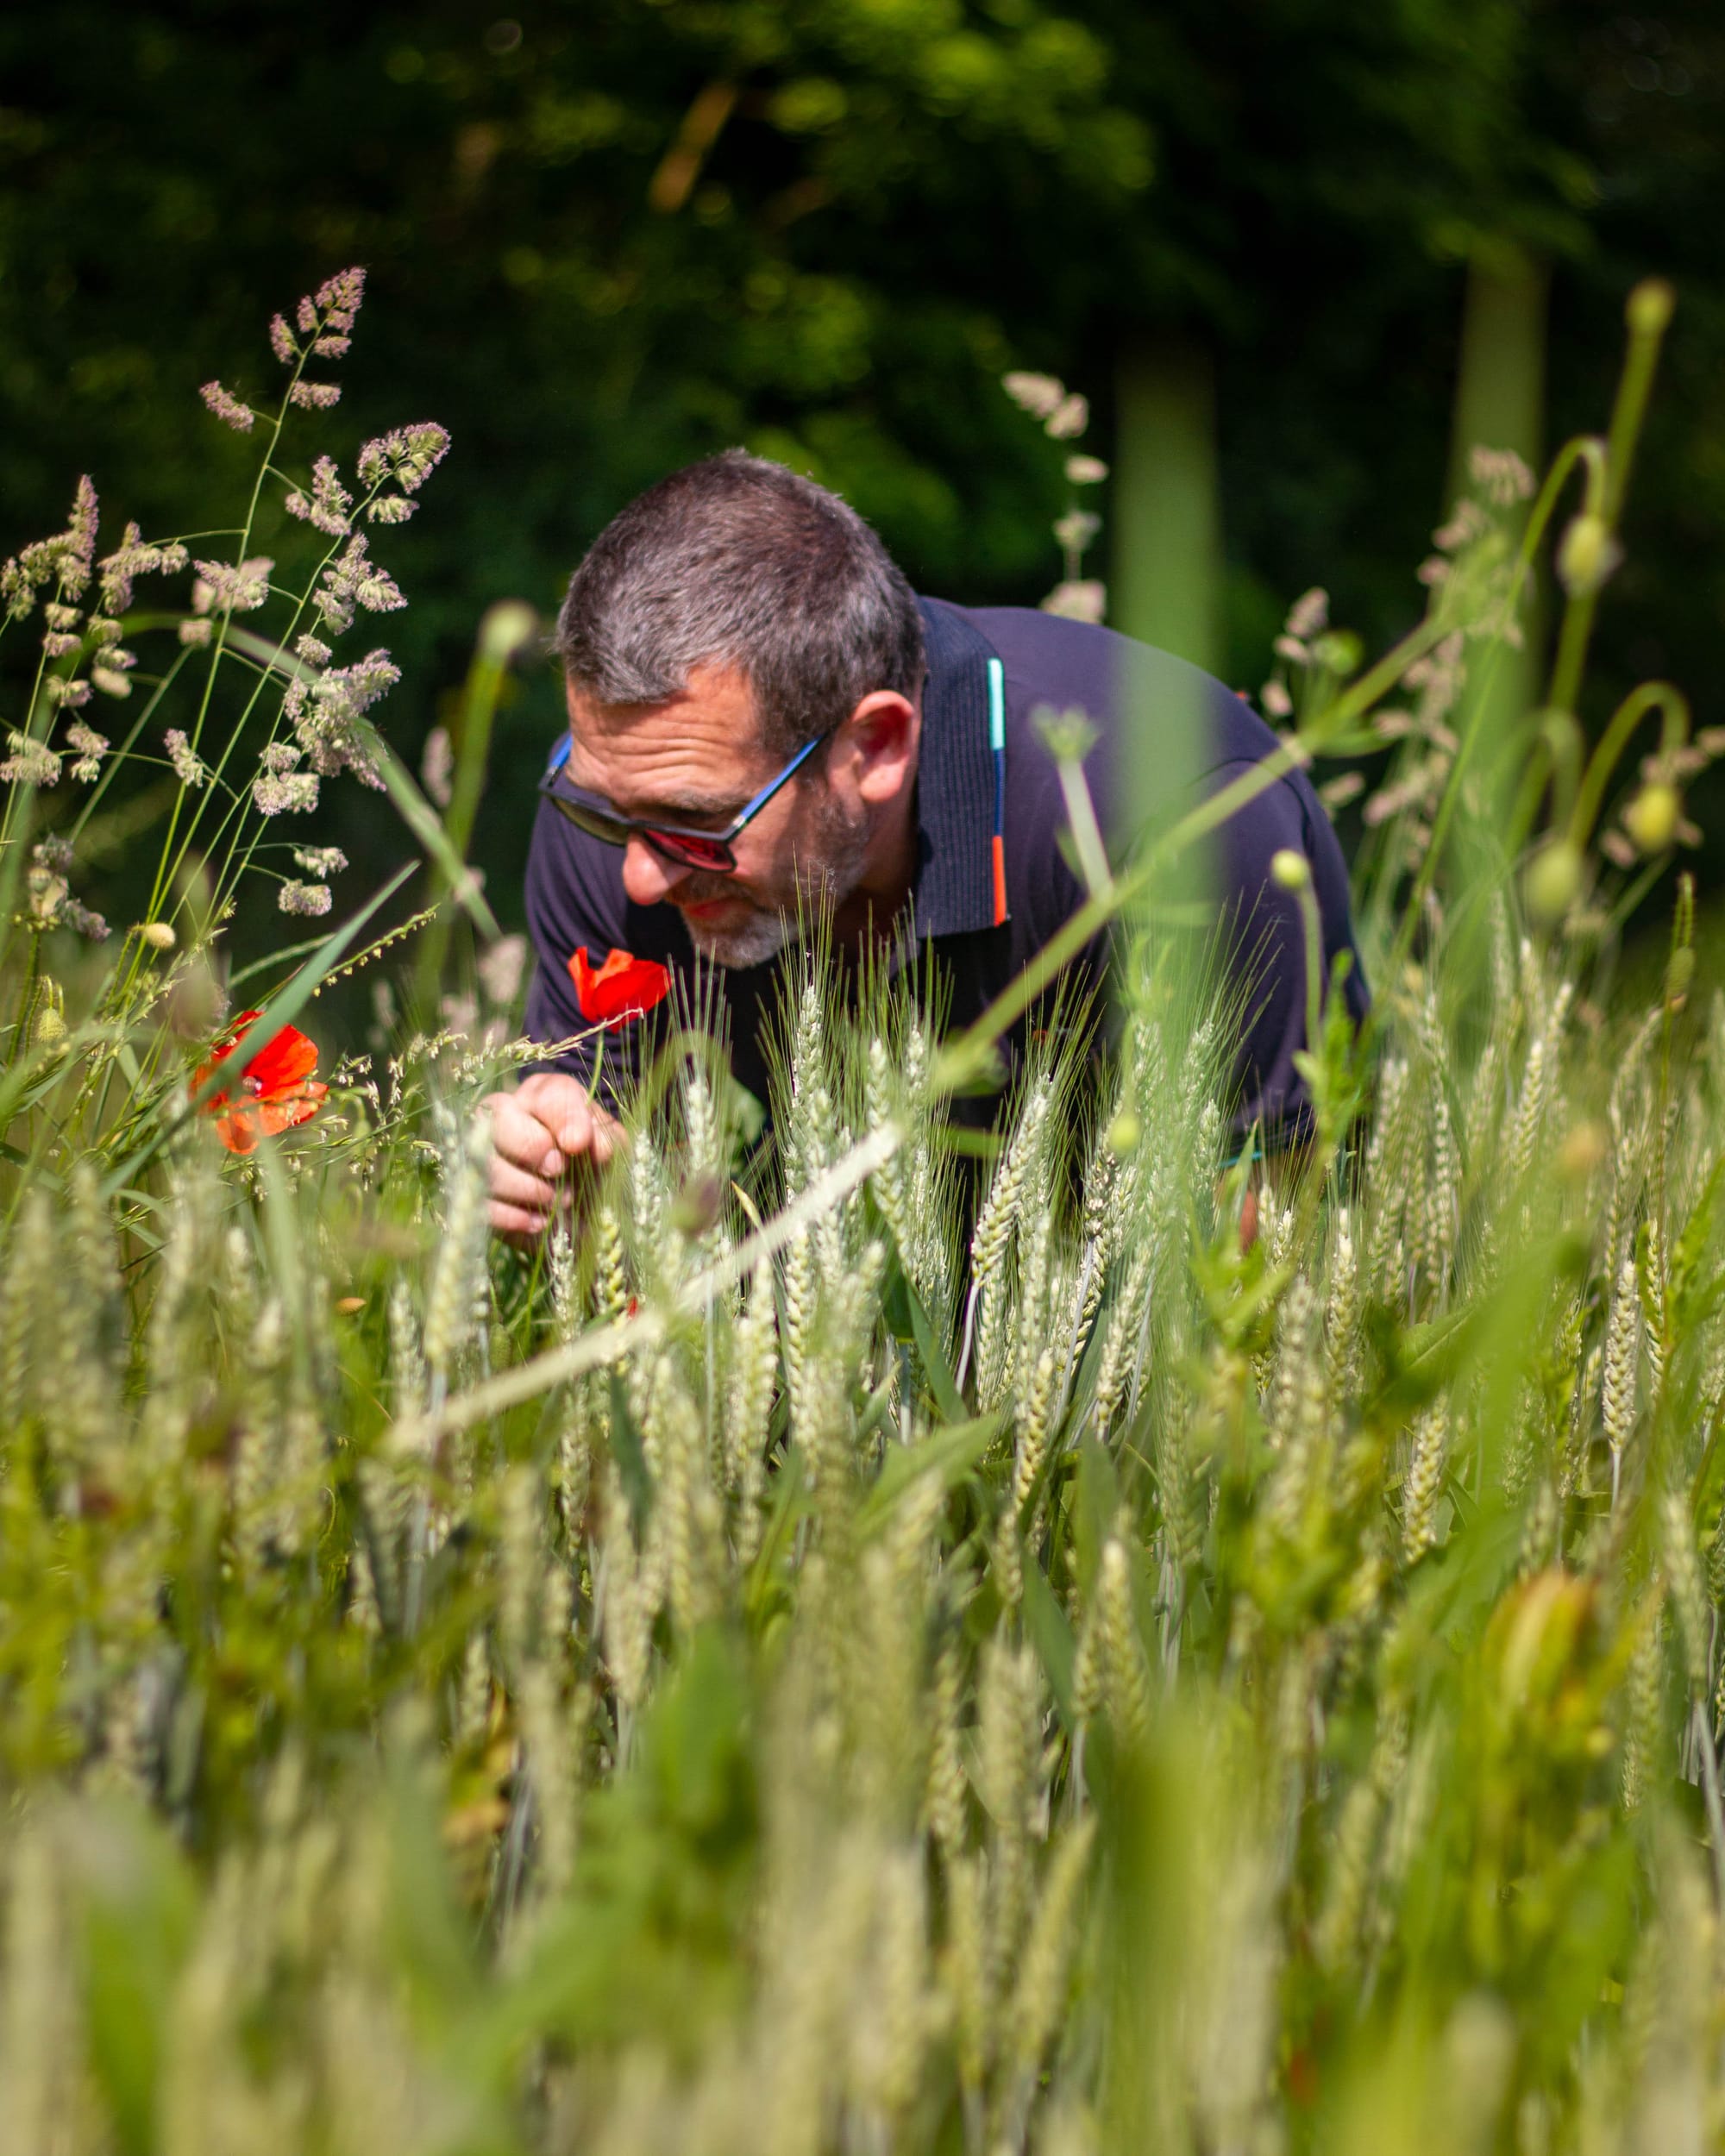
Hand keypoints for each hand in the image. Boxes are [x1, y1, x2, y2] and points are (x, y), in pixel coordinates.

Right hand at [484, 1071, 622, 1243]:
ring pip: (486, 1160)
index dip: (564, 1118)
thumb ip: (603, 1138)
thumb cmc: (595, 1173)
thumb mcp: (612, 1153)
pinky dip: (514, 1216)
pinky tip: (539, 1222)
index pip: (548, 1093)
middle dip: (530, 1146)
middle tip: (558, 1170)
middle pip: (498, 1114)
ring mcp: (482, 1153)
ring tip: (559, 1201)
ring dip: (527, 1187)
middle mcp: (506, 1116)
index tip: (578, 1145)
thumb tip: (577, 1141)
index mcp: (545, 1098)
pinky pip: (481, 1201)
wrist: (582, 1221)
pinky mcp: (475, 1194)